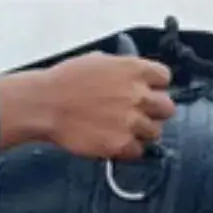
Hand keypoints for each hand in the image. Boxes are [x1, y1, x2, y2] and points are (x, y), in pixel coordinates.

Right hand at [0, 52, 174, 159]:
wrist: (45, 104)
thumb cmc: (65, 81)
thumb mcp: (98, 61)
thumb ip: (122, 69)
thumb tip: (132, 76)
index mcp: (134, 70)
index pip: (165, 77)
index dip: (156, 85)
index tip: (149, 91)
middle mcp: (138, 95)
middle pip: (167, 108)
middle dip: (155, 111)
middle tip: (140, 114)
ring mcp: (131, 121)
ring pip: (155, 132)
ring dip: (142, 132)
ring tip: (123, 130)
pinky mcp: (121, 144)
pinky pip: (139, 151)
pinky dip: (128, 149)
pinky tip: (114, 141)